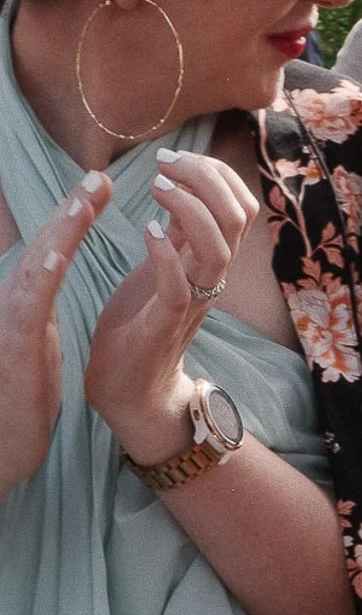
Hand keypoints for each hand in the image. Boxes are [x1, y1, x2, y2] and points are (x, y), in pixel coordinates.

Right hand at [0, 169, 109, 494]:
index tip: (98, 188)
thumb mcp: (34, 342)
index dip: (74, 218)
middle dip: (71, 209)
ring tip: (84, 200)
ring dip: (60, 231)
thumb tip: (44, 278)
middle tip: (99, 176)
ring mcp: (9, 320)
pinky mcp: (13, 344)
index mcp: (24, 301)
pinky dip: (44, 274)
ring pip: (36, 265)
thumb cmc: (18, 395)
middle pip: (44, 246)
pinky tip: (60, 251)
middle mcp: (13, 302)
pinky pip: (30, 304)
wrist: (3, 439)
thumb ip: (37, 308)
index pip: (52, 250)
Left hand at [84, 149, 259, 462]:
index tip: (175, 158)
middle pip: (239, 218)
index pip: (242, 206)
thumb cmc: (142, 324)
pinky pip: (180, 287)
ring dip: (189, 208)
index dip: (217, 172)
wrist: (133, 389)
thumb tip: (183, 185)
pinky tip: (146, 231)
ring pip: (219, 249)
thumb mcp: (162, 263)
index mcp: (211, 261)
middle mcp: (211, 279)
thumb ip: (178, 231)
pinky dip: (165, 253)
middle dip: (206, 178)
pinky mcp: (166, 325)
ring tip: (155, 189)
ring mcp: (194, 302)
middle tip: (164, 163)